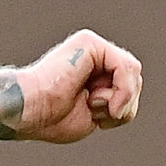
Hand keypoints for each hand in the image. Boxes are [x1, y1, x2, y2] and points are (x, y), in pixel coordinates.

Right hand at [7, 29, 141, 142]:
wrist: (30, 111)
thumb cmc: (52, 118)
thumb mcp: (98, 114)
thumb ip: (119, 100)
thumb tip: (132, 91)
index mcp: (94, 72)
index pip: (130, 88)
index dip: (122, 111)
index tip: (99, 122)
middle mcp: (94, 56)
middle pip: (135, 80)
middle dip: (122, 105)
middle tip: (95, 111)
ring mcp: (92, 47)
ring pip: (132, 72)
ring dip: (118, 99)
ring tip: (92, 104)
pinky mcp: (89, 43)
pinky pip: (125, 66)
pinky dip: (121, 90)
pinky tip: (99, 100)